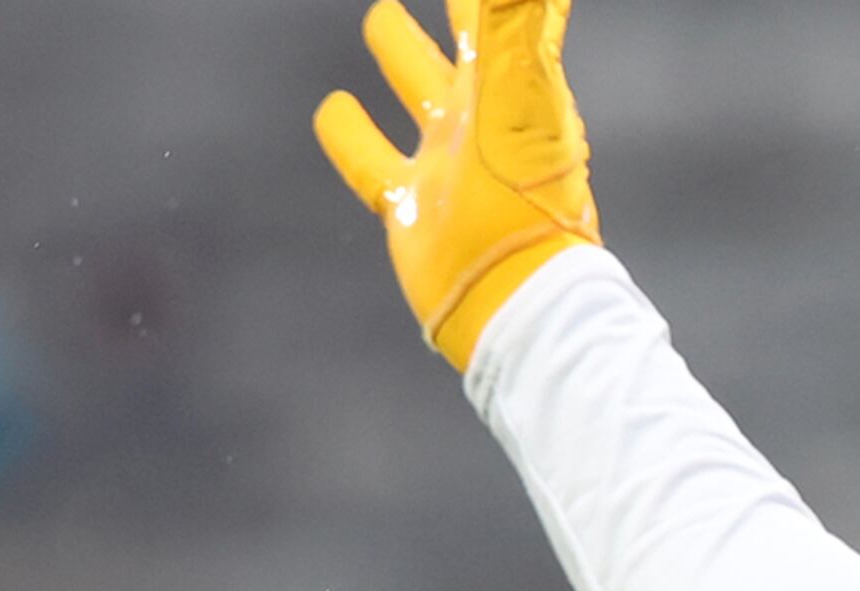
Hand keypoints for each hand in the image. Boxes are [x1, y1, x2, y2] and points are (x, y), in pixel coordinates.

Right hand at [313, 0, 601, 363]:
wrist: (513, 294)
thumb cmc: (527, 191)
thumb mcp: (520, 86)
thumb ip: (514, 16)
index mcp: (512, 84)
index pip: (500, 15)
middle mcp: (480, 119)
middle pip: (462, 47)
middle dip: (457, 11)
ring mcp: (444, 162)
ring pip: (415, 91)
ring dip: (400, 58)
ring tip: (380, 19)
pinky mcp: (410, 207)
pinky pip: (370, 159)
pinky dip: (348, 133)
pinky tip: (332, 108)